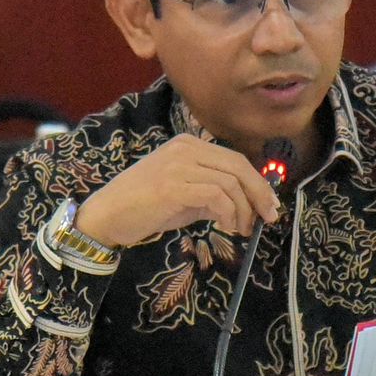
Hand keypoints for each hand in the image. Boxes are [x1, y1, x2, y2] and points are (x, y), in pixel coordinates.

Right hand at [74, 134, 281, 248]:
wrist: (106, 216)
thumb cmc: (143, 207)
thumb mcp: (184, 197)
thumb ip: (211, 194)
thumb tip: (245, 206)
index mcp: (188, 145)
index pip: (234, 159)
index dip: (257, 183)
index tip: (268, 206)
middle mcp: (185, 148)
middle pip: (238, 166)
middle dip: (259, 194)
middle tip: (267, 218)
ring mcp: (178, 165)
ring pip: (230, 183)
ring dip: (243, 210)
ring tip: (239, 230)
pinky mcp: (173, 185)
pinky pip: (216, 196)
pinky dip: (228, 213)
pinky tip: (225, 227)